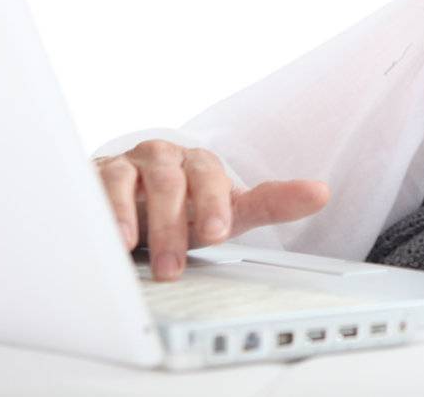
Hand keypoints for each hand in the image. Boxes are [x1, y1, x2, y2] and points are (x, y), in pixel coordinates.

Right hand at [92, 139, 330, 280]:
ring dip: (140, 220)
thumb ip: (270, 203)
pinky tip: (112, 238)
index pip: (213, 176)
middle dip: (174, 224)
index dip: (215, 202)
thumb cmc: (181, 208)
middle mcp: (168, 158)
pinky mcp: (101, 174)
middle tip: (175, 266)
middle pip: (175, 181)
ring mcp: (133, 163)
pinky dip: (106, 211)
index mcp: (202, 165)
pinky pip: (101, 185)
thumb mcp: (224, 211)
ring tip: (141, 254)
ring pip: (138, 180)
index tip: (217, 232)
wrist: (125, 201)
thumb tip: (322, 192)